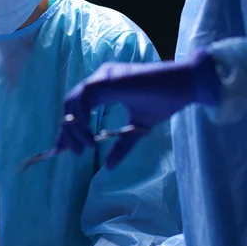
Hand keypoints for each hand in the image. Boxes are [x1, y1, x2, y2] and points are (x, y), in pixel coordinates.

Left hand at [57, 49, 219, 168]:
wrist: (185, 86)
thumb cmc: (163, 103)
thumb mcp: (136, 130)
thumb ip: (121, 146)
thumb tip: (109, 169)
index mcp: (103, 89)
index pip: (76, 109)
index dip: (67, 130)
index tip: (61, 150)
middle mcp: (99, 80)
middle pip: (70, 105)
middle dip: (66, 131)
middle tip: (70, 153)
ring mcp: (103, 76)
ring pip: (74, 101)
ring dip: (74, 126)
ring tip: (84, 147)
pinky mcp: (109, 77)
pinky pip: (86, 94)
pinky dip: (82, 113)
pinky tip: (87, 130)